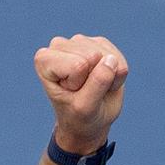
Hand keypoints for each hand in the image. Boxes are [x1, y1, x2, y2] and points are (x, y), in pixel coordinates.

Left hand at [33, 34, 127, 153]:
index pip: (78, 65)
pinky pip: (119, 58)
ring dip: (108, 77)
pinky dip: (117, 75)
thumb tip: (112, 60)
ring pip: (108, 55)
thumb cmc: (79, 116)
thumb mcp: (86, 107)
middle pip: (93, 56)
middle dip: (95, 79)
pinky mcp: (100, 44)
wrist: (89, 122)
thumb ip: (97, 83)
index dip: (80, 83)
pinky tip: (105, 80)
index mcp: (44, 59)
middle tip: (84, 91)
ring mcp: (80, 42)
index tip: (72, 93)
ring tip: (94, 88)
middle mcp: (59, 45)